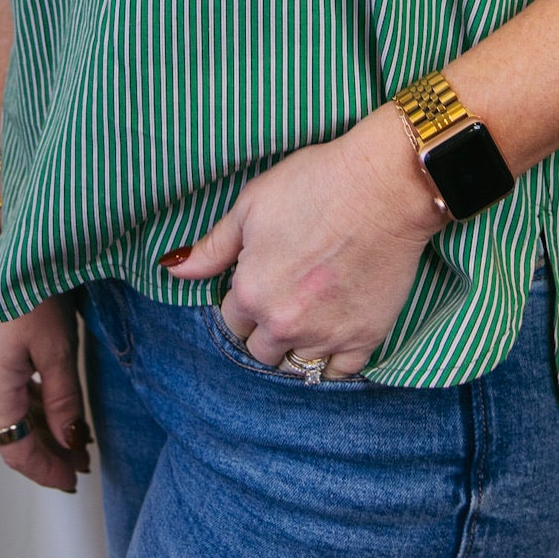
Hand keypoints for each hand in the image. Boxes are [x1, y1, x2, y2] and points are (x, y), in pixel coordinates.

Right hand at [0, 291, 90, 491]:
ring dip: (39, 428)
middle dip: (47, 451)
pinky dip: (29, 405)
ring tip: (75, 438)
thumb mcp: (58, 349)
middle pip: (10, 434)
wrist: (6, 246)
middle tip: (83, 460)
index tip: (73, 482)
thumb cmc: (33, 292)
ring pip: (7, 414)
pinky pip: (3, 392)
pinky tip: (53, 409)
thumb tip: (70, 442)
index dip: (46, 471)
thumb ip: (64, 400)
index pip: (17, 450)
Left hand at [162, 104, 444, 378]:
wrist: (385, 185)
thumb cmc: (317, 182)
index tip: (258, 285)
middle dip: (264, 332)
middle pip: (259, 352)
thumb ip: (213, 246)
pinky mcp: (364, 338)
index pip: (230, 321)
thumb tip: (173, 269)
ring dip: (293, 352)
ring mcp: (325, 336)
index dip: (242, 302)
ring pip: (294, 370)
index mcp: (250, 292)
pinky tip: (332, 342)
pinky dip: (332, 364)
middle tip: (283, 303)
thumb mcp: (253, 202)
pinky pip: (338, 375)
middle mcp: (282, 324)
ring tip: (305, 325)